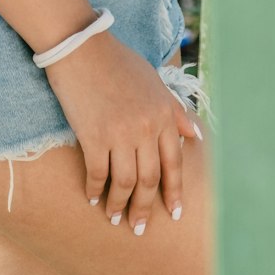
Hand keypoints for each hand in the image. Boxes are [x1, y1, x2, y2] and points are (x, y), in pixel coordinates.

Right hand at [44, 29, 201, 231]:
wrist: (80, 46)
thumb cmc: (116, 60)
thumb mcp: (153, 81)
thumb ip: (173, 110)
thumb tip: (193, 135)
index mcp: (163, 114)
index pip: (174, 163)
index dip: (174, 191)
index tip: (173, 213)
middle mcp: (146, 128)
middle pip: (150, 179)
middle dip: (146, 208)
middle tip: (140, 228)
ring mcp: (120, 134)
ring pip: (126, 183)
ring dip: (120, 205)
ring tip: (115, 217)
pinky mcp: (93, 136)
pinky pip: (97, 173)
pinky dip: (95, 189)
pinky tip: (92, 198)